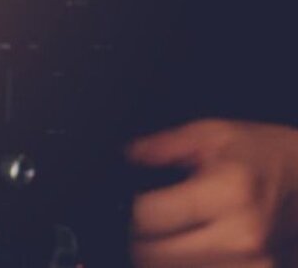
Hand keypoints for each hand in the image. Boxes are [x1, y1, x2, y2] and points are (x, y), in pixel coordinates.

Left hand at [128, 119, 297, 267]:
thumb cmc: (260, 156)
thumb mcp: (212, 133)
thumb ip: (162, 145)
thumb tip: (127, 156)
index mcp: (228, 192)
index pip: (148, 217)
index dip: (130, 209)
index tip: (132, 201)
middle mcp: (242, 236)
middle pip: (154, 255)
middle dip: (139, 237)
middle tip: (146, 219)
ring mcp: (252, 266)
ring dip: (159, 257)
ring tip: (169, 231)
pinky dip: (183, 264)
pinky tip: (186, 247)